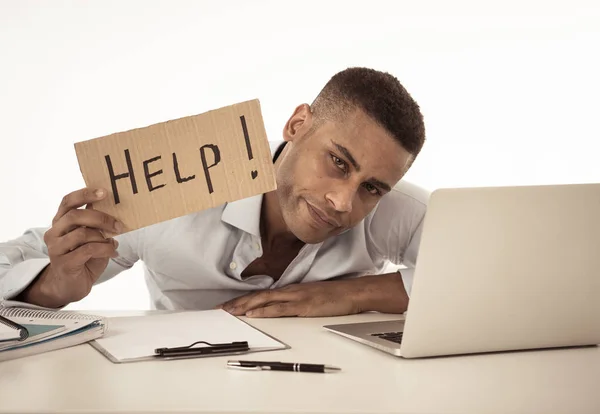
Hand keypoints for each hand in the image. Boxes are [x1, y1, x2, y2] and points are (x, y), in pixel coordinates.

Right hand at [20, 187, 123, 306]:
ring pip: (82, 233)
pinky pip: (87, 250)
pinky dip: (104, 249)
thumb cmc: (84, 258)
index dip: (85, 194)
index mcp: (61, 221)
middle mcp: (54, 232)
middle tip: (119, 225)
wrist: (71, 286)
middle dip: (101, 218)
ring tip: (114, 242)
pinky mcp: (63, 263)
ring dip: (103, 236)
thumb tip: (116, 209)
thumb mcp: (92, 237)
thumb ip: (97, 224)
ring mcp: (56, 248)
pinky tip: (112, 252)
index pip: (68, 201)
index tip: (104, 192)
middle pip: (75, 215)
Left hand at [218, 279, 364, 317]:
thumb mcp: (310, 296)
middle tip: (220, 310)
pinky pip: (280, 309)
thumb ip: (294, 302)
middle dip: (237, 303)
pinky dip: (264, 311)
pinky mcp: (303, 306)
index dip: (243, 300)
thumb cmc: (333, 296)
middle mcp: (289, 291)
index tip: (228, 306)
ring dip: (245, 306)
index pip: (261, 295)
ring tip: (229, 312)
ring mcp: (295, 298)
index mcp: (290, 290)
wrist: (352, 292)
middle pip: (257, 297)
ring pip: (264, 301)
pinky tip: (252, 313)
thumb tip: (279, 309)